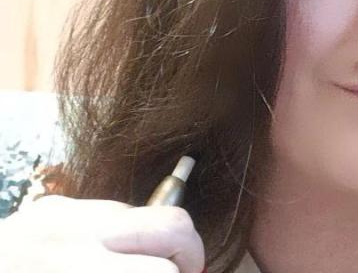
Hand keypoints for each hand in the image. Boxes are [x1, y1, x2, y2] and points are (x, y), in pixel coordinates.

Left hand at [0, 195, 204, 272]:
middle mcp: (71, 234)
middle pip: (171, 225)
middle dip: (190, 254)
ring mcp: (60, 212)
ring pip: (143, 214)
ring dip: (155, 244)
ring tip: (144, 268)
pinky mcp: (51, 205)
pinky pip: (110, 212)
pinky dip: (122, 235)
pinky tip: (107, 258)